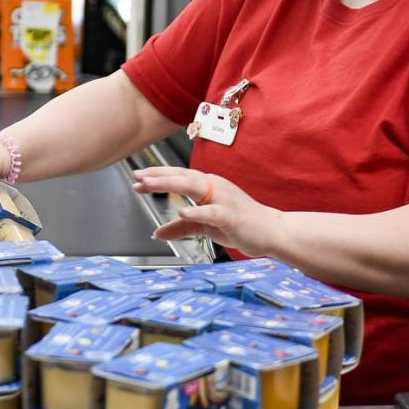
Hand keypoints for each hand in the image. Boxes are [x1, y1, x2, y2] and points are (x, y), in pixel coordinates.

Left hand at [131, 167, 281, 257]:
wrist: (272, 232)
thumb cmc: (240, 225)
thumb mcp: (205, 226)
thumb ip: (182, 227)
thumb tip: (158, 233)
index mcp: (209, 186)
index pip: (179, 176)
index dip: (157, 176)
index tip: (137, 178)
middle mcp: (215, 187)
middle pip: (183, 176)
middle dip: (158, 176)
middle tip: (137, 177)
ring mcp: (224, 199)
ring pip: (194, 186)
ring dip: (170, 184)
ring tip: (150, 184)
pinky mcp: (232, 215)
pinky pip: (212, 211)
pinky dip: (197, 211)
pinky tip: (182, 210)